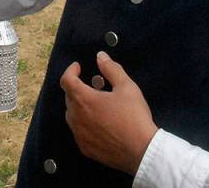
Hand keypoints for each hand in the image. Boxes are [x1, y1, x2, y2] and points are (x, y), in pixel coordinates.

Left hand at [60, 51, 157, 174]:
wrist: (142, 151)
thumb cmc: (134, 116)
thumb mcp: (126, 87)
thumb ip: (111, 69)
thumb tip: (100, 56)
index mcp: (83, 100)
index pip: (66, 80)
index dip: (70, 71)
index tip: (78, 67)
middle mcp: (76, 117)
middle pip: (69, 97)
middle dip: (78, 87)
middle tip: (95, 85)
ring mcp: (79, 134)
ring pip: (72, 115)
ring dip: (80, 106)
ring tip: (97, 104)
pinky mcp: (85, 148)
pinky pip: (78, 131)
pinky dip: (84, 123)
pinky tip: (99, 123)